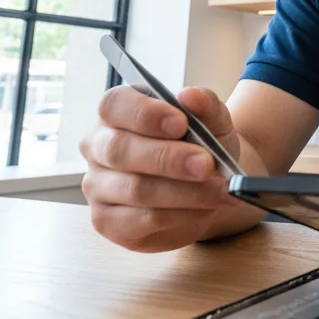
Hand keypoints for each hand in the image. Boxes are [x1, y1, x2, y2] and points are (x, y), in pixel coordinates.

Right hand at [80, 85, 244, 252]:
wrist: (209, 183)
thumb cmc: (202, 143)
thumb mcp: (213, 119)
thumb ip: (205, 104)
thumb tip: (190, 96)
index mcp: (118, 111)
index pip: (115, 105)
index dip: (146, 114)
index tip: (181, 123)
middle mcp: (99, 146)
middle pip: (121, 150)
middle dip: (168, 158)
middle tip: (206, 164)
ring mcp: (98, 186)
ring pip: (135, 189)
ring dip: (184, 191)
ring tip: (220, 189)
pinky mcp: (107, 221)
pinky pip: (141, 220)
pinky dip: (180, 215)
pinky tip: (204, 209)